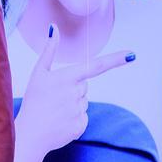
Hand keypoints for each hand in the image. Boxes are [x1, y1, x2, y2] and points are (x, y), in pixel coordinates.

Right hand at [15, 24, 133, 157]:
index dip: (115, 60)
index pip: (95, 66)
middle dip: (73, 88)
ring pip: (83, 101)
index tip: (131, 55)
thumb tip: (54, 28)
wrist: (30, 133)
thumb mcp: (38, 72)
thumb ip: (49, 50)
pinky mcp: (81, 125)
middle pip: (84, 85)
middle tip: (54, 96)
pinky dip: (73, 117)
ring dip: (72, 103)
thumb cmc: (33, 100)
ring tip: (55, 109)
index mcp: (67, 78)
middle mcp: (76, 93)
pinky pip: (82, 116)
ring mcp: (79, 110)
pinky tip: (59, 120)